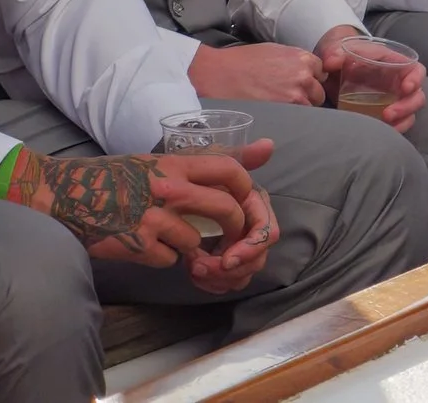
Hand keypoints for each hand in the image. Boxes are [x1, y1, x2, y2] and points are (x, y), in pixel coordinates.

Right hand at [7, 142, 278, 291]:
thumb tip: (269, 148)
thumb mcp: (157, 162)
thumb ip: (203, 164)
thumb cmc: (112, 178)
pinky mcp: (135, 244)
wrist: (60, 194)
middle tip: (226, 238)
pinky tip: (143, 247)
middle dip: (233, 228)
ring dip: (190, 247)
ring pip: (195, 240)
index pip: (231, 171)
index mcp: (174, 164)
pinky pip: (167, 259)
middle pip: (225, 209)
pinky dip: (161, 258)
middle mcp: (167, 188)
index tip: (246, 202)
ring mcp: (151, 218)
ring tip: (170, 239)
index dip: (247, 190)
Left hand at [185, 146, 281, 292]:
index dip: (251, 248)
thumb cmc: (186, 178)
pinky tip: (194, 277)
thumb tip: (268, 144)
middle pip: (257, 257)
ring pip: (244, 273)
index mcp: (254, 206)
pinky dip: (214, 283)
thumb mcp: (210, 165)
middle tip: (198, 269)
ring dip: (220, 277)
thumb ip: (240, 157)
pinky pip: (228, 280)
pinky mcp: (223, 260)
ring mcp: (238, 246)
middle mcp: (251, 226)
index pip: (266, 233)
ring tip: (192, 270)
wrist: (158, 199)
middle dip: (232, 268)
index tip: (226, 259)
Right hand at [188, 40, 324, 106]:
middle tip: (286, 99)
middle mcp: (304, 77)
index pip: (320, 74)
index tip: (299, 85)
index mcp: (303, 59)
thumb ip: (295, 61)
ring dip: (298, 109)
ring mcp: (295, 97)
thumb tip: (307, 71)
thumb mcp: (275, 51)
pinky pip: (296, 119)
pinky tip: (277, 116)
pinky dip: (289, 119)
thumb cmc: (243, 61)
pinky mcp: (283, 114)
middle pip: (318, 93)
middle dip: (306, 96)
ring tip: (279, 108)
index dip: (310, 80)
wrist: (218, 74)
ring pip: (308, 108)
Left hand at [317, 29, 426, 134]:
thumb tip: (332, 62)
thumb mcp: (338, 49)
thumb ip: (334, 53)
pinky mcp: (382, 114)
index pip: (416, 71)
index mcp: (395, 64)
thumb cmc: (344, 55)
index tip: (406, 88)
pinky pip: (394, 125)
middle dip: (406, 108)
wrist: (334, 70)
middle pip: (416, 97)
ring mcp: (392, 101)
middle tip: (387, 115)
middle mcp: (398, 84)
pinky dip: (390, 131)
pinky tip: (377, 135)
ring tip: (383, 127)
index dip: (416, 79)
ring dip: (400, 123)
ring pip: (408, 115)